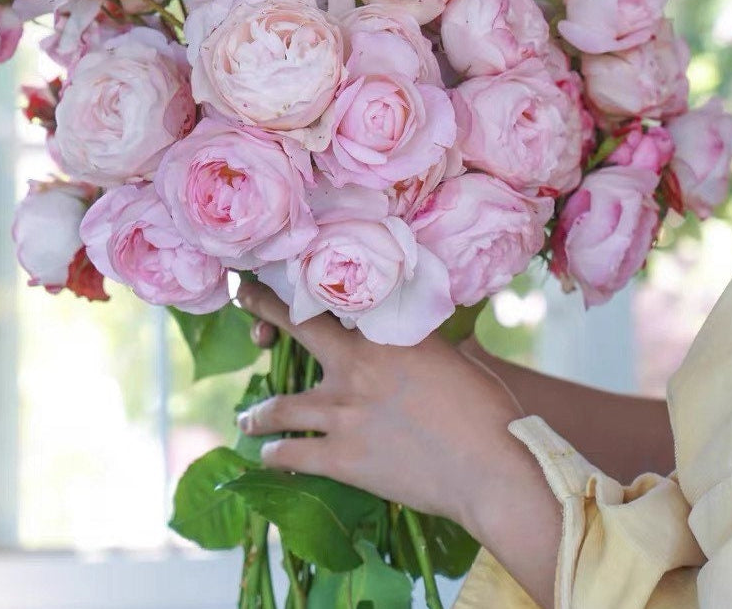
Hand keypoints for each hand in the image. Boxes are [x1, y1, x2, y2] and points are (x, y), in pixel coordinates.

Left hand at [236, 279, 560, 608]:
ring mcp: (342, 412)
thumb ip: (415, 339)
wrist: (490, 465)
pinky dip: (274, 455)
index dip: (303, 278)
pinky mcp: (342, 459)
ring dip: (258, 413)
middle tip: (242, 296)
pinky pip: (292, 454)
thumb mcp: (449, 355)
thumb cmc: (484, 405)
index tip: (284, 265)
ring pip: (280, 407)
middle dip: (263, 309)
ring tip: (246, 419)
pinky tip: (266, 458)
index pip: (331, 295)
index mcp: (382, 333)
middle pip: (296, 326)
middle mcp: (353, 365)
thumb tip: (407, 328)